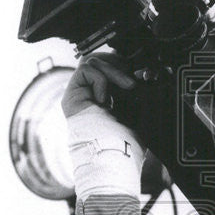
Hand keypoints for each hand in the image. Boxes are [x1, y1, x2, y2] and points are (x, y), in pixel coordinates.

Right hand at [63, 53, 145, 200]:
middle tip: (134, 81)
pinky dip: (101, 80)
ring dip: (114, 72)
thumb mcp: (138, 108)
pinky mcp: (72, 95)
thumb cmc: (128, 139)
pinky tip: (106, 100)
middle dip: (120, 64)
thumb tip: (141, 69)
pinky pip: (85, 70)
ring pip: (93, 61)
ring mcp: (80, 93)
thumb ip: (134, 87)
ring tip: (127, 88)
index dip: (125, 63)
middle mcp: (92, 93)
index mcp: (108, 95)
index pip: (112, 65)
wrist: (115, 155)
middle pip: (101, 58)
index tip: (143, 73)